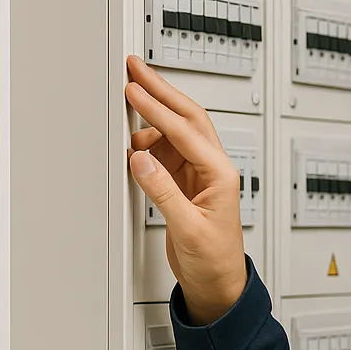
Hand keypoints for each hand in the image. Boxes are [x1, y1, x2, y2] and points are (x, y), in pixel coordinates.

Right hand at [124, 55, 246, 323]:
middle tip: (135, 67)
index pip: (186, 132)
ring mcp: (199, 174)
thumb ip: (164, 192)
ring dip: (154, 115)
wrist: (218, 282)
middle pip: (187, 118)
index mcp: (221, 175)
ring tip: (130, 101)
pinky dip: (149, 140)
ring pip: (177, 131)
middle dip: (161, 90)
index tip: (135, 90)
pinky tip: (135, 138)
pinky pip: (167, 151)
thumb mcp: (188, 228)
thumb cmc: (215, 259)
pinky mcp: (185, 183)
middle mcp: (213, 169)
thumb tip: (142, 159)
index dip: (158, 108)